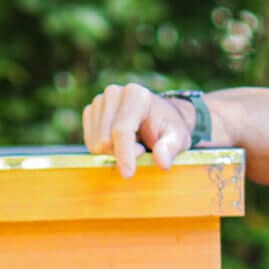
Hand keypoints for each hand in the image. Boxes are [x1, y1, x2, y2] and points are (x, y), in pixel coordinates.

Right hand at [82, 83, 196, 178]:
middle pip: (106, 139)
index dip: (124, 154)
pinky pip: (90, 142)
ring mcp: (99, 101)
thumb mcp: (178, 137)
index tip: (128, 175)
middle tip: (142, 147)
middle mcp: (113, 93)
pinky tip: (120, 140)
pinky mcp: (90, 111)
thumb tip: (163, 163)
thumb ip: (171, 148)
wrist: (157, 115)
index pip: (122, 130)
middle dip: (123, 152)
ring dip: (114, 151)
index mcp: (135, 94)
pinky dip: (105, 149)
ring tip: (133, 141)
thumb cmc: (168, 126)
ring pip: (96, 143)